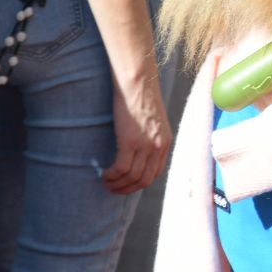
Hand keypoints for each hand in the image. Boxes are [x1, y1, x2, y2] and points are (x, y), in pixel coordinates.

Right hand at [103, 70, 170, 194]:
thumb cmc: (141, 97)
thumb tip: (139, 151)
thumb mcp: (153, 121)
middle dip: (128, 189)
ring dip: (117, 184)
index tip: (127, 184)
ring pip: (132, 177)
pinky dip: (112, 176)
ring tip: (106, 183)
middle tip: (114, 189)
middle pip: (145, 180)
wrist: (137, 82)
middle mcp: (158, 146)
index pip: (156, 173)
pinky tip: (105, 174)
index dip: (140, 183)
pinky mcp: (130, 141)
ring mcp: (146, 145)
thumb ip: (151, 137)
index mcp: (165, 142)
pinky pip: (121, 168)